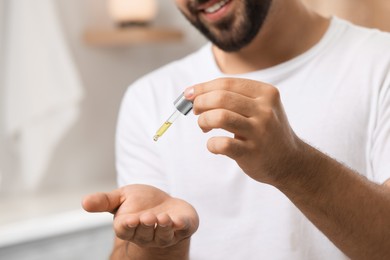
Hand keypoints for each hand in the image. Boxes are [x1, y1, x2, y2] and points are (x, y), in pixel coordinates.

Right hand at [82, 184, 198, 248]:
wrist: (165, 204)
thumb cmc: (141, 202)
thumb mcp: (122, 197)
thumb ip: (104, 201)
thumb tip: (84, 202)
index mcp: (129, 227)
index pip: (125, 230)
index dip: (128, 226)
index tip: (130, 219)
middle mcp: (147, 234)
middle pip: (144, 234)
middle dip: (146, 226)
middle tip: (147, 217)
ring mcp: (166, 233)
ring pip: (163, 236)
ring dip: (163, 228)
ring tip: (163, 218)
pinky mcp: (182, 227)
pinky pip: (182, 230)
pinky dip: (180, 226)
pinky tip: (178, 221)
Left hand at [185, 78, 302, 184]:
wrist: (290, 161)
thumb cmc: (265, 131)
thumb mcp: (260, 107)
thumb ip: (232, 97)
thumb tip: (192, 93)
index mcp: (266, 93)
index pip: (226, 83)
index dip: (202, 88)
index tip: (189, 94)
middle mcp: (265, 110)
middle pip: (221, 98)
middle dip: (200, 102)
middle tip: (196, 111)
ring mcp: (260, 132)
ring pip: (220, 117)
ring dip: (204, 121)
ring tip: (204, 126)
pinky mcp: (252, 152)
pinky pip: (222, 144)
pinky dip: (211, 144)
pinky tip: (214, 145)